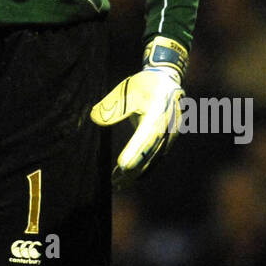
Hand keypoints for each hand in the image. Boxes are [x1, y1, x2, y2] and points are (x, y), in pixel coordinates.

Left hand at [90, 36, 187, 186]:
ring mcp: (171, 136)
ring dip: (137, 173)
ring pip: (153, 159)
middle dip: (135, 168)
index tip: (123, 165)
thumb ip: (112, 104)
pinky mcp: (167, 142)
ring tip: (116, 184)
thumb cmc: (144, 85)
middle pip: (152, 152)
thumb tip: (94, 118)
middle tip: (116, 181)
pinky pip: (154, 159)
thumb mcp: (127, 89)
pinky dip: (142, 170)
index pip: (148, 135)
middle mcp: (169, 126)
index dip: (136, 151)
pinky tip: (126, 179)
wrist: (167, 82)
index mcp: (160, 110)